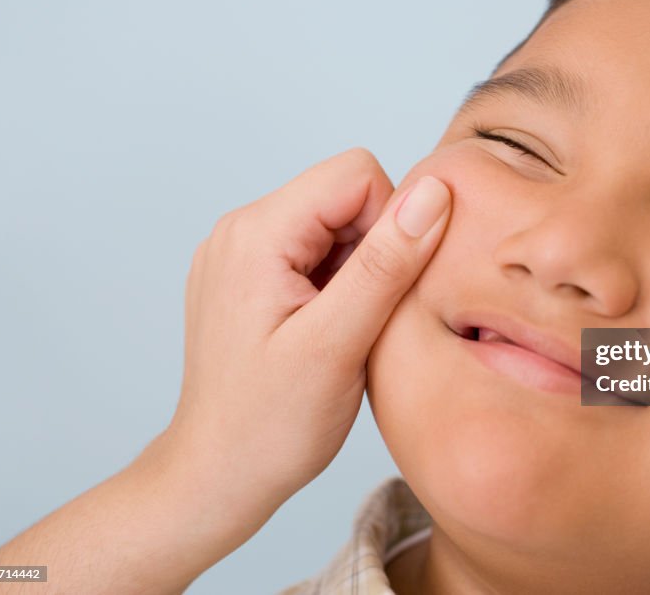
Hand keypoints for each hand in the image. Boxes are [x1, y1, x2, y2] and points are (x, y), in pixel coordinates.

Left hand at [0, 149, 449, 594]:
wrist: (217, 476)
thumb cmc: (270, 425)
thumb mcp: (337, 344)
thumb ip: (385, 263)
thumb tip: (432, 193)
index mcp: (256, 233)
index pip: (357, 174)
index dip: (392, 224)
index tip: (382, 292)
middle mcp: (241, 229)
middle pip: (346, 195)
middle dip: (375, 251)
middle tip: (363, 320)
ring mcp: (241, 252)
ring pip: (336, 224)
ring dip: (359, 271)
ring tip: (344, 333)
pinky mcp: (249, 276)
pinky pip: (315, 251)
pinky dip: (339, 284)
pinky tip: (329, 333)